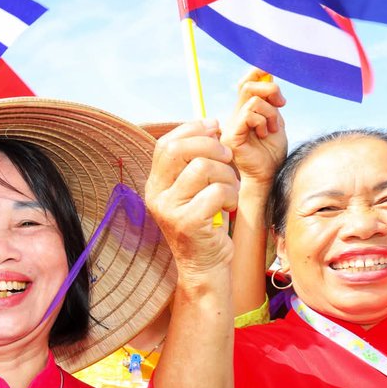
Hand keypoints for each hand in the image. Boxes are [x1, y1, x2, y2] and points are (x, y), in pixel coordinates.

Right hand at [146, 120, 239, 281]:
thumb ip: (196, 160)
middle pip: (179, 150)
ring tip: (229, 190)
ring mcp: (169, 210)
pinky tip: (228, 206)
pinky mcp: (187, 223)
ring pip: (203, 168)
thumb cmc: (206, 223)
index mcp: (156, 184)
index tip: (215, 129)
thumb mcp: (195, 189)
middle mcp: (156, 196)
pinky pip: (216, 191)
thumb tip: (211, 123)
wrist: (204, 265)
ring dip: (226, 175)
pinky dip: (230, 195)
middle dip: (211, 147)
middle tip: (227, 158)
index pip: (166, 144)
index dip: (193, 130)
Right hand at [221, 69, 286, 185]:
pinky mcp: (231, 135)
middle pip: (247, 85)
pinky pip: (249, 114)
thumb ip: (270, 100)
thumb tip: (268, 74)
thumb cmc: (272, 152)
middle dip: (270, 89)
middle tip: (282, 103)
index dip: (257, 72)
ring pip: (252, 101)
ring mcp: (231, 125)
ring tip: (272, 129)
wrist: (268, 175)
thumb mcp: (275, 120)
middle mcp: (234, 116)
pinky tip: (264, 133)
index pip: (245, 83)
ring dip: (270, 113)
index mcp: (244, 111)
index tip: (273, 72)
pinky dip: (262, 121)